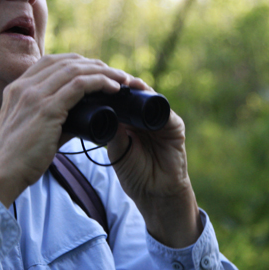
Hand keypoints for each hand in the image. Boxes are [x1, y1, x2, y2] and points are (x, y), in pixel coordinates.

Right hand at [0, 54, 133, 206]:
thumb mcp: (31, 129)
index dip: (77, 62)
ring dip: (103, 72)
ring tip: (121, 79)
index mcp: (17, 88)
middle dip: (94, 65)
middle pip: (66, 62)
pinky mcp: (46, 109)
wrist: (1, 175)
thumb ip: (53, 119)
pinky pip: (79, 86)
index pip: (51, 62)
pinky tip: (113, 88)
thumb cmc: (18, 159)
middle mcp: (24, 86)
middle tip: (115, 74)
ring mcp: (34, 95)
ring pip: (76, 70)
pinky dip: (99, 83)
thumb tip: (81, 119)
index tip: (96, 71)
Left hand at [106, 81, 201, 247]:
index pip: (119, 100)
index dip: (107, 91)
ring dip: (136, 88)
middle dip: (121, 85)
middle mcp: (145, 117)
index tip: (94, 83)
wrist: (155, 194)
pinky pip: (164, 108)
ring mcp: (161, 120)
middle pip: (133, 94)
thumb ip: (111, 131)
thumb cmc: (135, 174)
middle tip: (107, 76)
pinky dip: (153, 99)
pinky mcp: (174, 125)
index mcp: (130, 122)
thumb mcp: (116, 150)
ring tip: (123, 82)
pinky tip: (141, 93)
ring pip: (148, 96)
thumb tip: (100, 110)